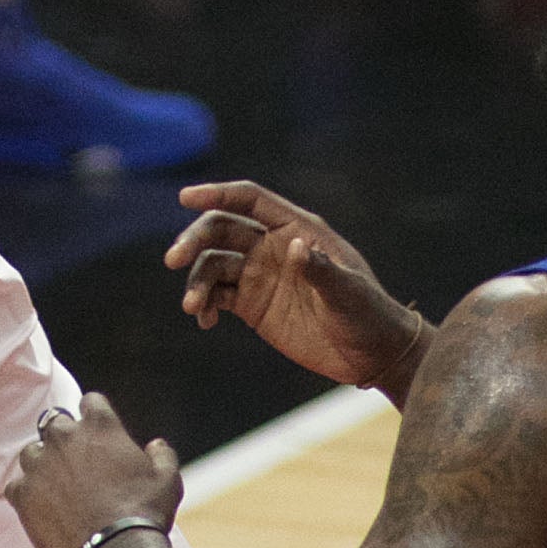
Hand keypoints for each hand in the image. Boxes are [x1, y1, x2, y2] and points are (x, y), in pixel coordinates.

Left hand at [6, 393, 182, 547]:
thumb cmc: (146, 513)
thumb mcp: (167, 479)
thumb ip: (162, 454)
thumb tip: (156, 445)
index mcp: (99, 425)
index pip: (90, 402)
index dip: (95, 416)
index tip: (98, 434)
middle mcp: (64, 436)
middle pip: (55, 423)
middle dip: (64, 439)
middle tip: (76, 464)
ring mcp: (40, 464)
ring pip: (32, 453)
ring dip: (42, 465)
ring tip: (58, 490)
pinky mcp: (23, 493)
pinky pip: (16, 486)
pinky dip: (26, 495)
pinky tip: (42, 509)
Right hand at [166, 180, 425, 390]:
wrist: (373, 354)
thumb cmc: (369, 314)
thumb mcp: (350, 293)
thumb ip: (322, 269)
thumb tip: (294, 247)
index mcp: (297, 229)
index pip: (249, 199)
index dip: (217, 193)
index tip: (186, 197)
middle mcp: (272, 246)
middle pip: (221, 229)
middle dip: (194, 240)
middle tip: (173, 259)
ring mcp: (260, 275)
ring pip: (214, 264)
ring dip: (196, 280)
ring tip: (192, 306)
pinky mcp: (253, 305)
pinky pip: (218, 295)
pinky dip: (204, 303)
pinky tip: (203, 319)